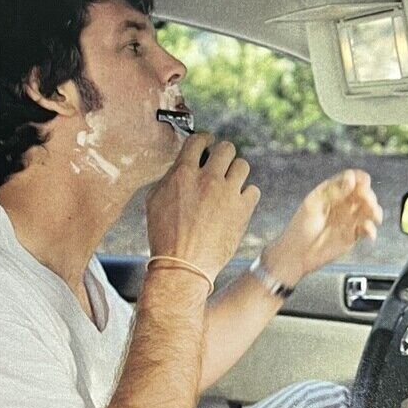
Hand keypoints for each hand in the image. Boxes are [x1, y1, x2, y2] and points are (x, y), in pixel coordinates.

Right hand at [146, 133, 259, 282]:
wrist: (183, 267)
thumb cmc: (164, 238)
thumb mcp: (154, 202)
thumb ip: (170, 178)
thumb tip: (180, 166)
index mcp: (183, 174)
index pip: (198, 140)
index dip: (205, 140)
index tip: (208, 144)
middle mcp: (207, 179)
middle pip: (226, 148)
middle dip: (223, 155)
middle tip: (220, 166)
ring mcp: (227, 193)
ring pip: (243, 165)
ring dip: (236, 174)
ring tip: (229, 185)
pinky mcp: (243, 210)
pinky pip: (253, 190)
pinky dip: (246, 196)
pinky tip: (237, 204)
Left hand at [266, 168, 382, 283]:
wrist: (298, 254)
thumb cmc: (301, 227)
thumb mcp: (314, 205)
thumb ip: (333, 192)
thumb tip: (352, 180)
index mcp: (332, 191)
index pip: (351, 178)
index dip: (359, 179)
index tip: (360, 184)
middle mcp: (343, 203)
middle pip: (364, 193)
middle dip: (369, 196)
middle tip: (368, 202)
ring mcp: (349, 218)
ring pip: (369, 210)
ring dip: (375, 211)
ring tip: (375, 217)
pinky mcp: (353, 235)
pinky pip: (367, 229)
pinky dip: (371, 229)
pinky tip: (368, 232)